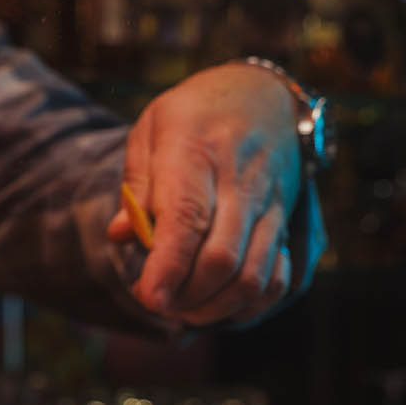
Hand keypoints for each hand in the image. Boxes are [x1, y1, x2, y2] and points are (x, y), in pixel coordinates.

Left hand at [106, 61, 326, 326]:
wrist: (264, 95)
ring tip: (182, 309)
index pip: (188, 216)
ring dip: (214, 306)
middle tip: (157, 302)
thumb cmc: (195, 114)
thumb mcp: (152, 128)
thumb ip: (137, 184)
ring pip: (252, 275)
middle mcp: (240, 180)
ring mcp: (269, 204)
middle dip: (186, 295)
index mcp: (197, 150)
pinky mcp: (285, 222)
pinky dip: (248, 304)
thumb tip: (120, 235)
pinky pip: (276, 277)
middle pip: (221, 256)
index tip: (148, 296)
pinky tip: (219, 302)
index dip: (168, 264)